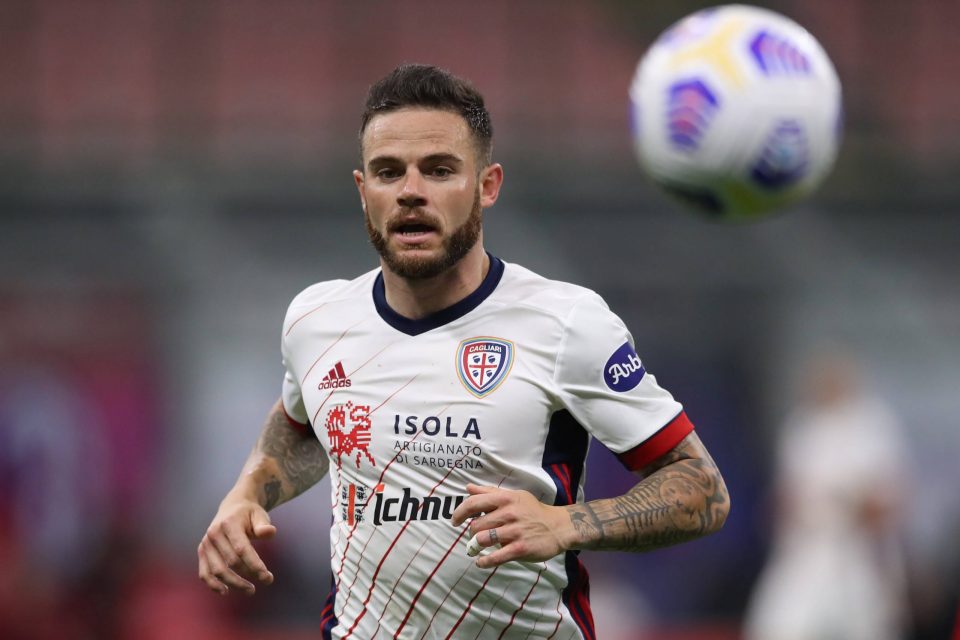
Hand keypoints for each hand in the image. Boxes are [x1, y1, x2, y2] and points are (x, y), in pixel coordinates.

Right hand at [198, 495, 276, 594]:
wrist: (233, 507)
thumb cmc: (250, 514)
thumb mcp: (260, 515)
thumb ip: (264, 526)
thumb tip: (270, 532)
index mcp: (229, 523)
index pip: (242, 549)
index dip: (255, 565)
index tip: (268, 577)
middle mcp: (214, 533)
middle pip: (231, 562)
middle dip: (249, 575)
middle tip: (267, 581)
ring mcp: (206, 543)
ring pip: (217, 571)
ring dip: (234, 583)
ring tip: (251, 590)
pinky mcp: (202, 551)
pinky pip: (204, 572)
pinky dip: (213, 585)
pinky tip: (226, 591)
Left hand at [450, 484, 573, 568]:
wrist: (558, 527)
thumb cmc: (533, 510)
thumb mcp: (514, 496)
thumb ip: (489, 492)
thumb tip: (468, 487)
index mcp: (505, 499)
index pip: (473, 503)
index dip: (459, 513)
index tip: (455, 521)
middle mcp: (509, 514)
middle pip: (476, 525)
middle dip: (472, 532)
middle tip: (475, 535)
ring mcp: (515, 532)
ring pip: (483, 540)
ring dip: (476, 545)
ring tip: (477, 547)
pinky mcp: (520, 549)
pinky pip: (495, 557)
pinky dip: (483, 561)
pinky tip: (480, 562)